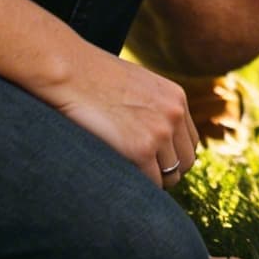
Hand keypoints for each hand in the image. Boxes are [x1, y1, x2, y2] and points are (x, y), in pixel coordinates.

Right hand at [39, 47, 200, 192]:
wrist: (68, 71)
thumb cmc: (90, 78)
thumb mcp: (134, 85)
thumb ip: (150, 106)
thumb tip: (147, 131)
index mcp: (176, 98)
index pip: (190, 142)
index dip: (173, 156)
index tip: (155, 164)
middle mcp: (174, 115)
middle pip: (186, 161)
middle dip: (166, 172)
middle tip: (141, 177)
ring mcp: (160, 133)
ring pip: (170, 176)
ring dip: (152, 181)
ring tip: (128, 179)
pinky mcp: (140, 150)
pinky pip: (150, 183)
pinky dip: (137, 187)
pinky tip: (120, 180)